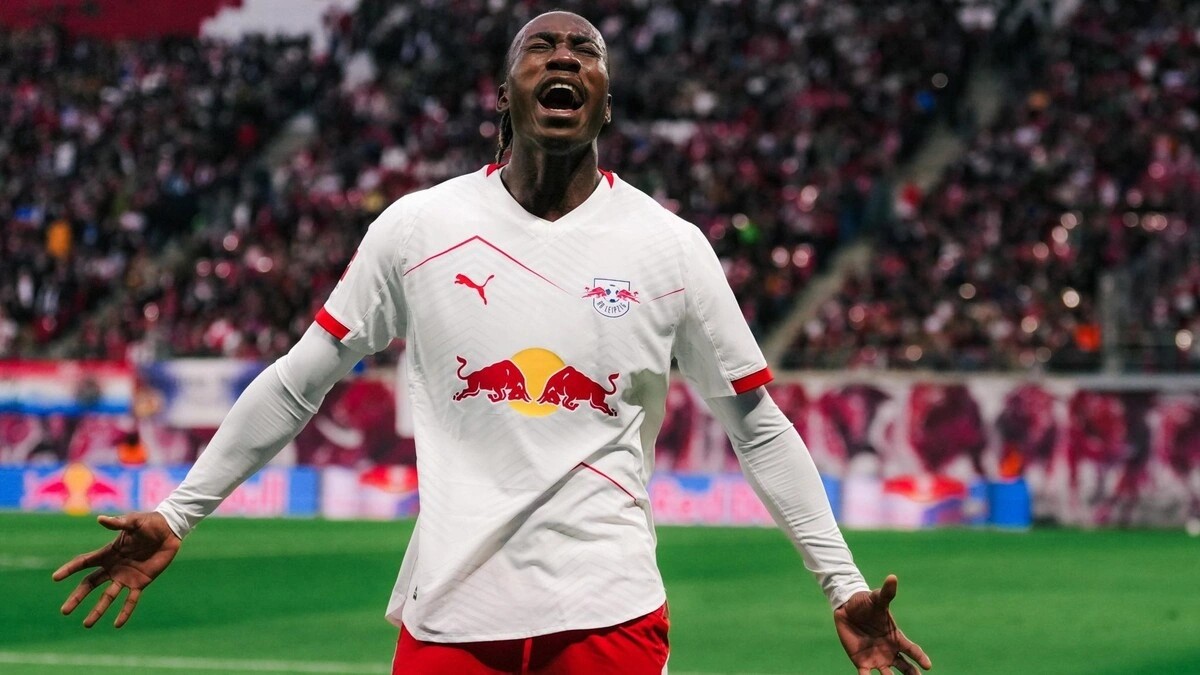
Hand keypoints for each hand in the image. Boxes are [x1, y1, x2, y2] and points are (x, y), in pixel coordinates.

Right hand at [52, 512, 180, 627]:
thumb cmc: (150, 523)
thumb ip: (118, 523)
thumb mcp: (134, 522)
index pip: (84, 563)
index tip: (55, 577)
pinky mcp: (141, 582)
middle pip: (91, 584)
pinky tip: (117, 624)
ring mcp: (126, 577)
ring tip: (87, 624)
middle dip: (77, 597)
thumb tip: (100, 519)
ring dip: (98, 610)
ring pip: (108, 597)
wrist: (170, 531)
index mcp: (108, 553)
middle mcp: (113, 567)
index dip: (70, 569)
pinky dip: (125, 612)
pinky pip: (131, 600)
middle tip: (64, 611)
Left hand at [834, 574, 931, 674]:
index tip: (928, 665)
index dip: (920, 657)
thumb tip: (892, 577)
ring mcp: (877, 658)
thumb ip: (886, 592)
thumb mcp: (876, 599)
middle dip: (912, 674)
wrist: (847, 609)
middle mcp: (889, 651)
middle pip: (905, 667)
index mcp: (896, 638)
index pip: (912, 650)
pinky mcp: (861, 663)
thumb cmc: (866, 604)